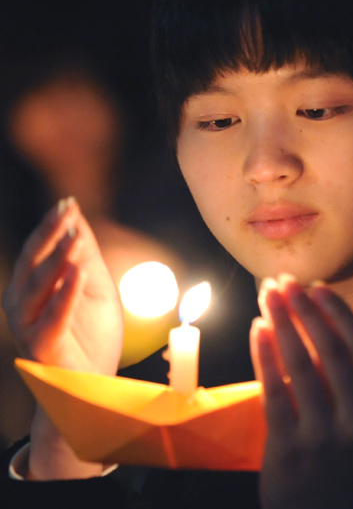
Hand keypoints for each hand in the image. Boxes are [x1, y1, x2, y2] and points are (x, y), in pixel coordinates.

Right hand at [2, 197, 123, 478]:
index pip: (40, 251)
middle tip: (67, 209)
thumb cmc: (93, 335)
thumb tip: (79, 221)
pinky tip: (78, 272)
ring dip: (57, 260)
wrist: (93, 383)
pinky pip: (54, 317)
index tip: (68, 203)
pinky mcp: (42, 347)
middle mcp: (23, 304)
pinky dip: (65, 294)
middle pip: (34, 263)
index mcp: (33, 288)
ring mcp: (29, 326)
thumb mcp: (95, 289)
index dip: (53, 227)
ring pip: (39, 287)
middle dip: (51, 235)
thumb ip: (86, 258)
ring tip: (74, 237)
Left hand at [250, 275, 352, 508]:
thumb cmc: (333, 452)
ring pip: (301, 365)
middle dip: (304, 309)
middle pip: (330, 349)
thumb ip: (338, 373)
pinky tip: (257, 329)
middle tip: (284, 281)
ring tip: (267, 296)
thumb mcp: (351, 416)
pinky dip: (264, 355)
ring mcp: (323, 434)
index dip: (337, 311)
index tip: (315, 285)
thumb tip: (309, 315)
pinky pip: (275, 391)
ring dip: (282, 323)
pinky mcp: (290, 446)